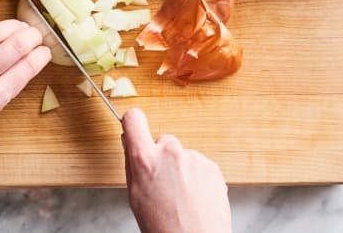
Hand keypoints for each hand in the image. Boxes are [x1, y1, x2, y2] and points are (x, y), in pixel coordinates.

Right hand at [122, 108, 230, 232]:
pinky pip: (200, 165)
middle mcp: (170, 153)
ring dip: (182, 169)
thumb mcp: (135, 196)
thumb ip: (133, 165)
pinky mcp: (211, 166)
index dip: (133, 123)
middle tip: (164, 183)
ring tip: (182, 197)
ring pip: (183, 155)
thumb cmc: (163, 227)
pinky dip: (198, 178)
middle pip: (162, 140)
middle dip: (162, 156)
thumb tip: (130, 143)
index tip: (134, 126)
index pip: (133, 119)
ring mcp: (193, 158)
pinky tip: (195, 198)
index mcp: (145, 159)